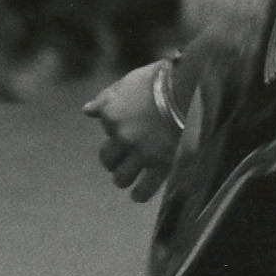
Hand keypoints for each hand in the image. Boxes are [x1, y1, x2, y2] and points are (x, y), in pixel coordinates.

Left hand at [83, 63, 178, 202]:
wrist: (189, 87)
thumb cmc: (160, 80)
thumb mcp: (128, 82)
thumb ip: (106, 98)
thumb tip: (86, 111)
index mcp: (111, 114)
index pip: (106, 127)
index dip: (116, 128)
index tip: (129, 125)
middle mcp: (122, 136)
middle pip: (107, 159)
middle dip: (112, 161)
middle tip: (119, 161)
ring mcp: (140, 152)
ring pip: (122, 178)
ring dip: (122, 179)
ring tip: (127, 179)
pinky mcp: (160, 164)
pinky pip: (145, 188)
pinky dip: (139, 194)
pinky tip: (137, 195)